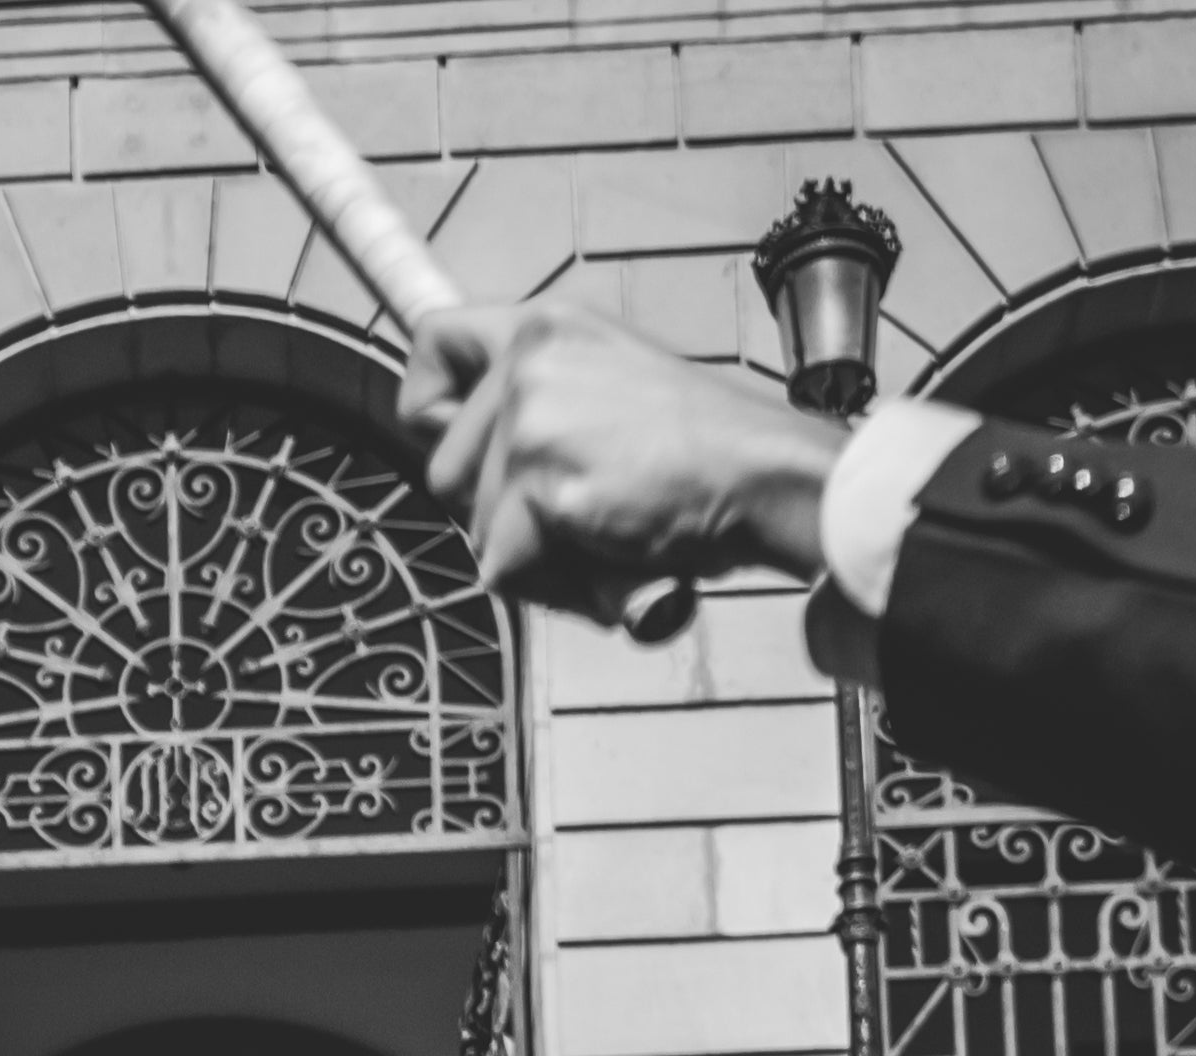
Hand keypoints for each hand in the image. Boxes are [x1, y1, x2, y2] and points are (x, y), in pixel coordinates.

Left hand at [397, 303, 843, 615]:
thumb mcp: (614, 391)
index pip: (435, 342)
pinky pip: (505, 570)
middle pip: (442, 469)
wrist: (769, 477)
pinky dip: (558, 588)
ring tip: (607, 534)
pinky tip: (613, 557)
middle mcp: (532, 358)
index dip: (426, 405)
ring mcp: (533, 416)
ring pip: (475, 529)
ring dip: (535, 558)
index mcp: (549, 327)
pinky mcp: (541, 479)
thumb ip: (547, 406)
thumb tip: (482, 460)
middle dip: (497, 516)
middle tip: (574, 516)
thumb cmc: (711, 454)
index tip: (435, 433)